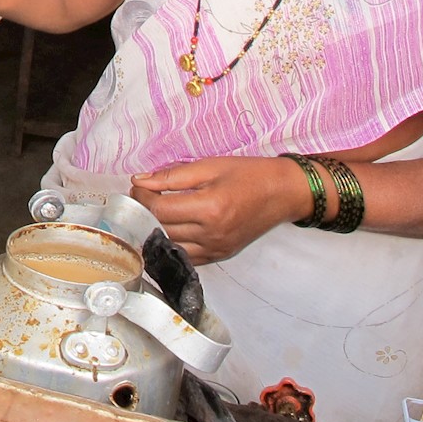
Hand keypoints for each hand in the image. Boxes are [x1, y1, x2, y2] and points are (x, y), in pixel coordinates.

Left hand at [130, 156, 311, 264]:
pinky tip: (170, 227)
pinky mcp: (221, 255)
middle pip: (161, 228)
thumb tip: (141, 181)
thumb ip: (172, 175)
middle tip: (141, 196)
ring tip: (153, 211)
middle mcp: (212, 233)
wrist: (284, 193)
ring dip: (155, 229)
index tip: (138, 186)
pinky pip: (187, 255)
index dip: (141, 198)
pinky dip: (173, 243)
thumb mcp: (210, 166)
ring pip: (170, 245)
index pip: (160, 209)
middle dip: (144, 212)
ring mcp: (216, 248)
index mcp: (209, 208)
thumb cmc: (250, 174)